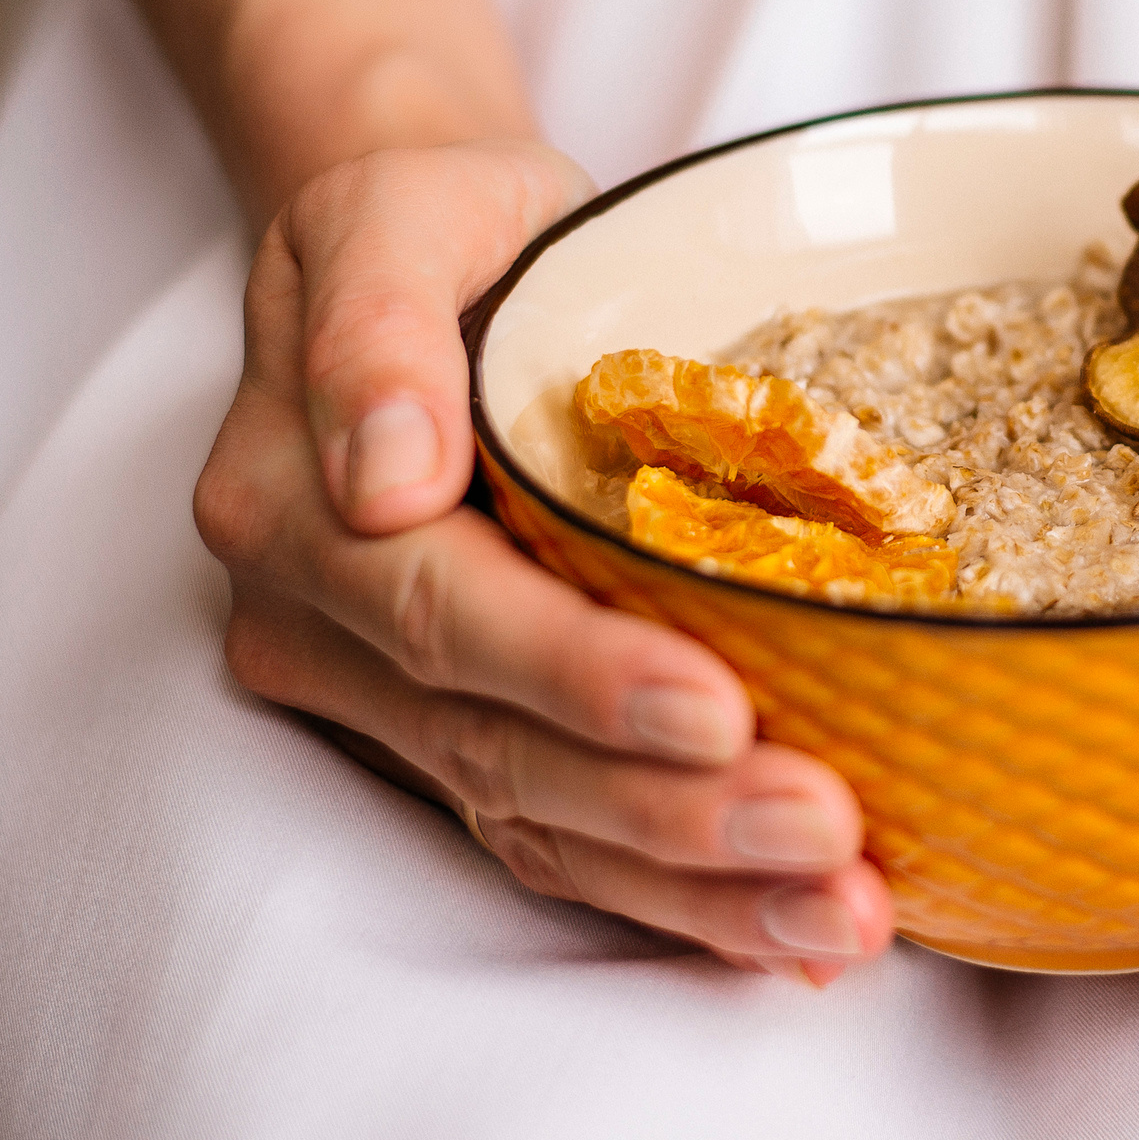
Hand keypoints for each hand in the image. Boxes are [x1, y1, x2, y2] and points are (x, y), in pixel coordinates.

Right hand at [193, 139, 895, 980]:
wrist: (428, 263)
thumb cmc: (441, 222)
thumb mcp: (401, 208)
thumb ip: (374, 326)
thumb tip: (383, 474)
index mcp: (296, 503)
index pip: (444, 616)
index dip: (578, 676)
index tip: (714, 711)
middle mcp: (323, 627)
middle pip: (501, 748)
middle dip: (669, 811)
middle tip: (825, 838)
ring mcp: (385, 698)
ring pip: (537, 820)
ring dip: (694, 886)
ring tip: (842, 912)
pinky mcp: (462, 730)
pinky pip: (561, 833)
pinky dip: (679, 895)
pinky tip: (795, 931)